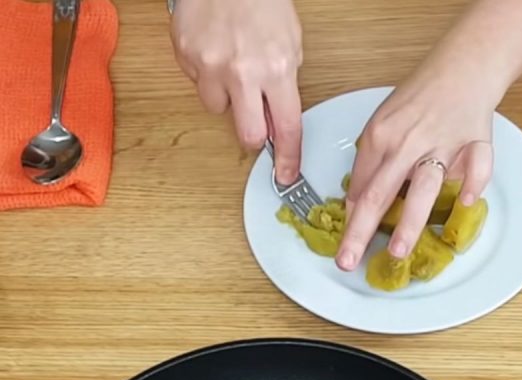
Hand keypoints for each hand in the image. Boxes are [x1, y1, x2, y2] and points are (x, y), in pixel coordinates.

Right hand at [170, 0, 303, 183]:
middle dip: (253, 133)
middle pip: (247, 134)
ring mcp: (210, 66)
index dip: (288, 156)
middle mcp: (243, 73)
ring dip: (227, 96)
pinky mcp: (186, 57)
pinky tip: (216, 50)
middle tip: (255, 115)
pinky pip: (197, 83)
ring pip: (217, 108)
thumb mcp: (291, 44)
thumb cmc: (262, 2)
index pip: (286, 127)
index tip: (286, 174)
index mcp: (277, 69)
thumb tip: (276, 122)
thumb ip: (284, 86)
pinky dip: (207, 73)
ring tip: (232, 65)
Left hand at [336, 72, 494, 270]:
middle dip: (361, 231)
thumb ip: (371, 162)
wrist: (461, 68)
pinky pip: (476, 167)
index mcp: (380, 137)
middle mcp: (407, 143)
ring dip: (409, 221)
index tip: (344, 246)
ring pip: (423, 187)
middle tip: (348, 261)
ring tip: (397, 251)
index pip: (360, 186)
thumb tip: (356, 201)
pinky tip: (465, 203)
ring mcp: (442, 143)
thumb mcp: (382, 123)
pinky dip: (473, 183)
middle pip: (379, 193)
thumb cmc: (420, 97)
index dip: (349, 220)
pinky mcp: (474, 142)